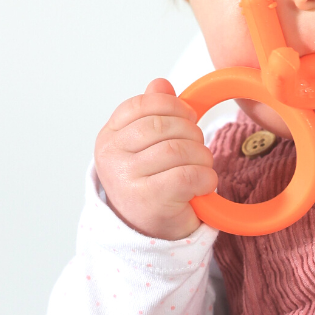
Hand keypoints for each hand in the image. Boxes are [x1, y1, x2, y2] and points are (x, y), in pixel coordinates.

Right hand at [94, 78, 216, 239]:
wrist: (149, 231)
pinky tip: (203, 184)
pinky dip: (206, 178)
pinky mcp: (149, 200)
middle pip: (163, 125)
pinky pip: (189, 175)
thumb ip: (153, 112)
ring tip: (200, 168)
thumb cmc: (151, 183)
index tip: (188, 117)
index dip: (173, 106)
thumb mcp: (146, 145)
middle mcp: (112, 157)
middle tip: (197, 148)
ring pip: (179, 149)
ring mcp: (127, 179)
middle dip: (191, 132)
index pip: (141, 105)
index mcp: (109, 137)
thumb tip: (161, 83)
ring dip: (201, 157)